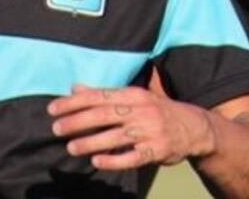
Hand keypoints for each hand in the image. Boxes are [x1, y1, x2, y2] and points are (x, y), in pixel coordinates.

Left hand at [47, 84, 216, 169]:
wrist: (195, 127)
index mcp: (135, 95)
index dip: (75, 102)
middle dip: (78, 121)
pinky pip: (132, 158)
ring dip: (91, 142)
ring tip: (71, 147)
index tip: (53, 109)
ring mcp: (150, 131)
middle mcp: (142, 111)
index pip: (100, 96)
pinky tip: (97, 161)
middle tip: (56, 129)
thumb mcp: (135, 98)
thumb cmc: (159, 111)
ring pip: (115, 137)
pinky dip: (114, 160)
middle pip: (105, 115)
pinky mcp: (156, 151)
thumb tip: (75, 88)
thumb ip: (105, 95)